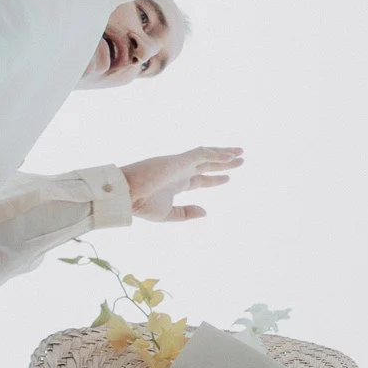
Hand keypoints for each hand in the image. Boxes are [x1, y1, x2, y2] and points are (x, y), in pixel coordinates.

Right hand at [121, 146, 244, 221]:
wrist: (126, 195)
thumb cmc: (140, 205)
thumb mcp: (168, 214)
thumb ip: (186, 213)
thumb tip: (206, 211)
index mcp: (177, 184)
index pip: (201, 179)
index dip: (215, 178)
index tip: (228, 178)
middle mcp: (180, 172)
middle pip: (208, 165)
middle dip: (224, 163)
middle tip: (240, 160)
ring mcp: (180, 164)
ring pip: (207, 155)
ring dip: (224, 154)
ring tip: (240, 153)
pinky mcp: (179, 160)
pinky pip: (202, 153)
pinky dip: (216, 154)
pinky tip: (230, 155)